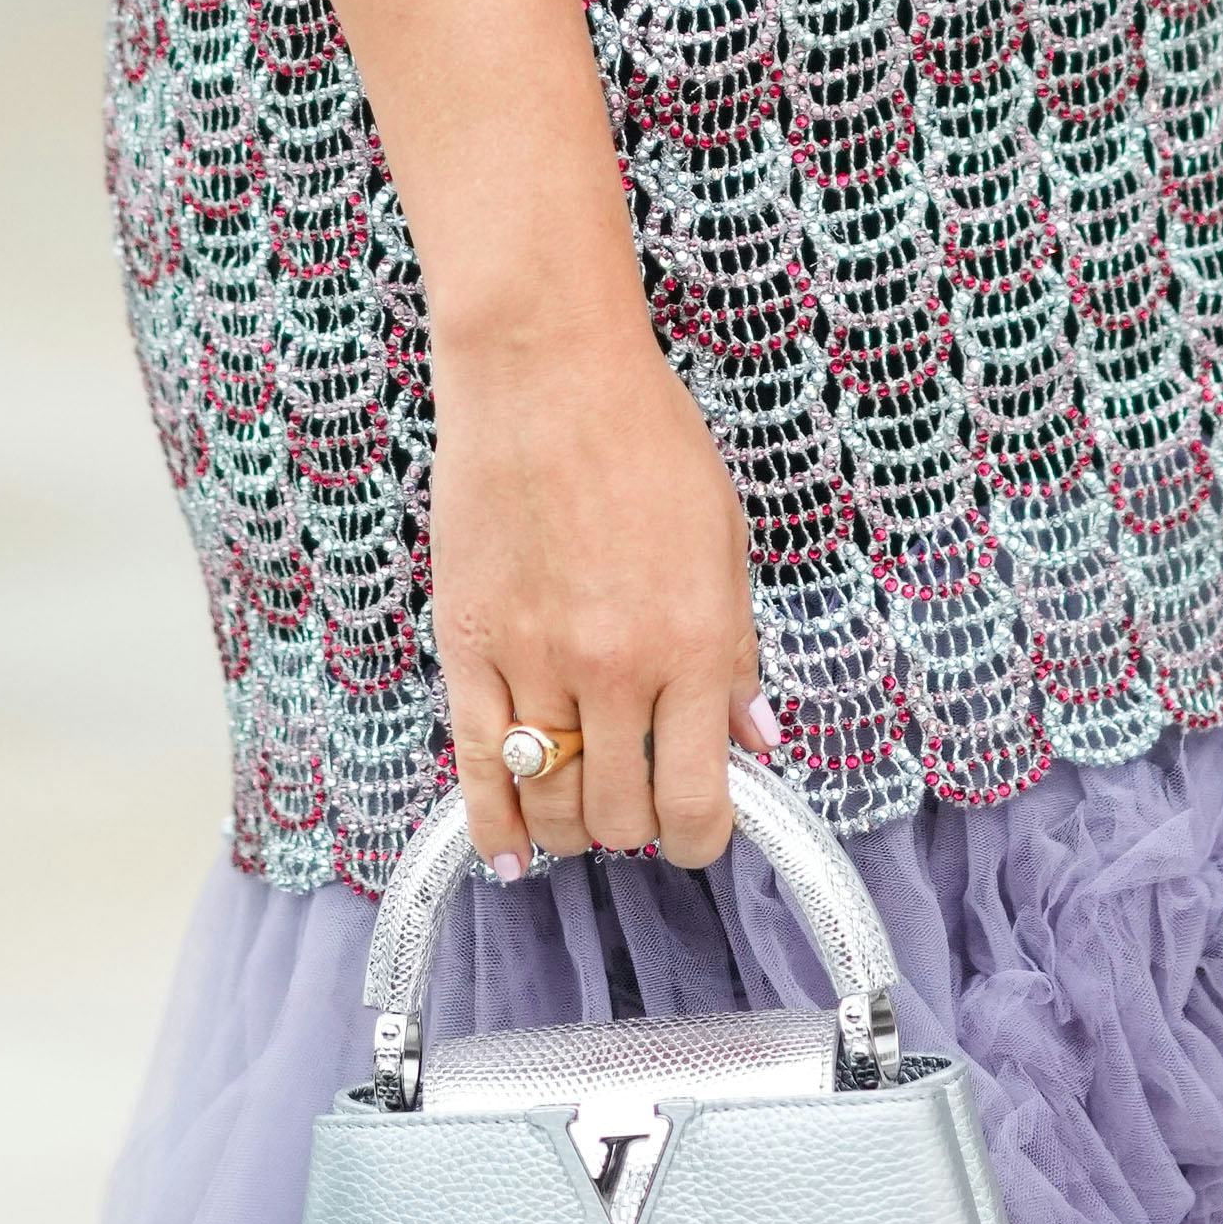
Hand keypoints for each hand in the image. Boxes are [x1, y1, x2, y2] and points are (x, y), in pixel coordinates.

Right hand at [431, 306, 769, 876]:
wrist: (546, 370)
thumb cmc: (644, 438)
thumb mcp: (725, 541)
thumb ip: (738, 653)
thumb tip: (755, 740)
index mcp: (694, 643)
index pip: (698, 801)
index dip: (703, 839)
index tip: (702, 831)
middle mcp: (616, 667)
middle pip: (623, 814)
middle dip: (639, 828)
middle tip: (643, 802)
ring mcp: (535, 661)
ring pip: (553, 801)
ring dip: (575, 825)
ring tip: (586, 810)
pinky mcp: (467, 645)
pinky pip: (476, 765)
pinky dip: (492, 823)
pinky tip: (509, 852)